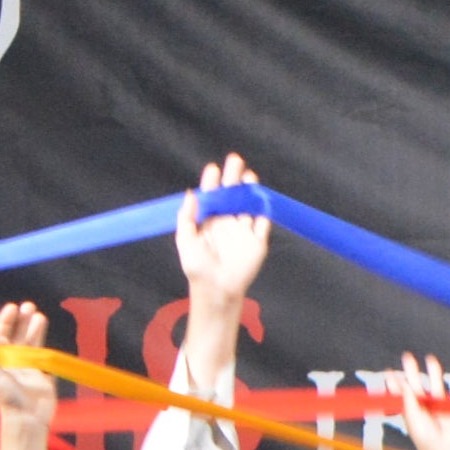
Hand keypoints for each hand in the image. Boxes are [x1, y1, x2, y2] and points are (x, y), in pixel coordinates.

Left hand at [0, 300, 56, 433]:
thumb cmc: (7, 397)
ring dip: (35, 328)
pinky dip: (46, 343)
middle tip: (30, 306)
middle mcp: (13, 360)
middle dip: (22, 320)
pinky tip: (49, 335)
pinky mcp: (43, 373)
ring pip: (32, 342)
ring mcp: (29, 366)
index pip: (1, 334)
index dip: (6, 320)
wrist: (28, 418)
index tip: (13, 306)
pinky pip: (44, 355)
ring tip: (40, 316)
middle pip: (18, 335)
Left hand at [178, 156, 270, 311]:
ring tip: (248, 176)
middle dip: (233, 178)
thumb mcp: (186, 241)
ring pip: (248, 205)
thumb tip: (191, 193)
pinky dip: (263, 210)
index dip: (213, 182)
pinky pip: (262, 222)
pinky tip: (261, 197)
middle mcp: (227, 222)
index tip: (213, 169)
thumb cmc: (197, 267)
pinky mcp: (258, 241)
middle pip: (232, 195)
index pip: (212, 196)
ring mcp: (243, 231)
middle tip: (235, 160)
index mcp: (209, 221)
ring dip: (249, 190)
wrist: (217, 289)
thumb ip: (187, 217)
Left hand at [387, 359, 449, 449]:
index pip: (400, 393)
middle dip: (411, 370)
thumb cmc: (426, 440)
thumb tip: (402, 383)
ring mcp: (440, 405)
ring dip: (434, 371)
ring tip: (431, 359)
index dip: (394, 382)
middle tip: (407, 356)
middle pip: (416, 384)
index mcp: (411, 410)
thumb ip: (408, 401)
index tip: (389, 371)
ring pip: (436, 384)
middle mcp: (424, 405)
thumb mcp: (413, 420)